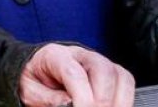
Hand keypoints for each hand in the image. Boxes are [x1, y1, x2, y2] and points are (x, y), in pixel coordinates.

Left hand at [19, 44, 133, 106]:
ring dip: (119, 100)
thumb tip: (69, 104)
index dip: (82, 96)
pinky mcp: (110, 73)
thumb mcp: (31, 91)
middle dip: (103, 98)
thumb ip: (49, 99)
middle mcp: (80, 55)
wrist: (36, 70)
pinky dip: (125, 100)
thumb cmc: (34, 80)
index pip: (74, 72)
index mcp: (55, 55)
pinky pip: (126, 83)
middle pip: (103, 69)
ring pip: (120, 75)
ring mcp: (98, 62)